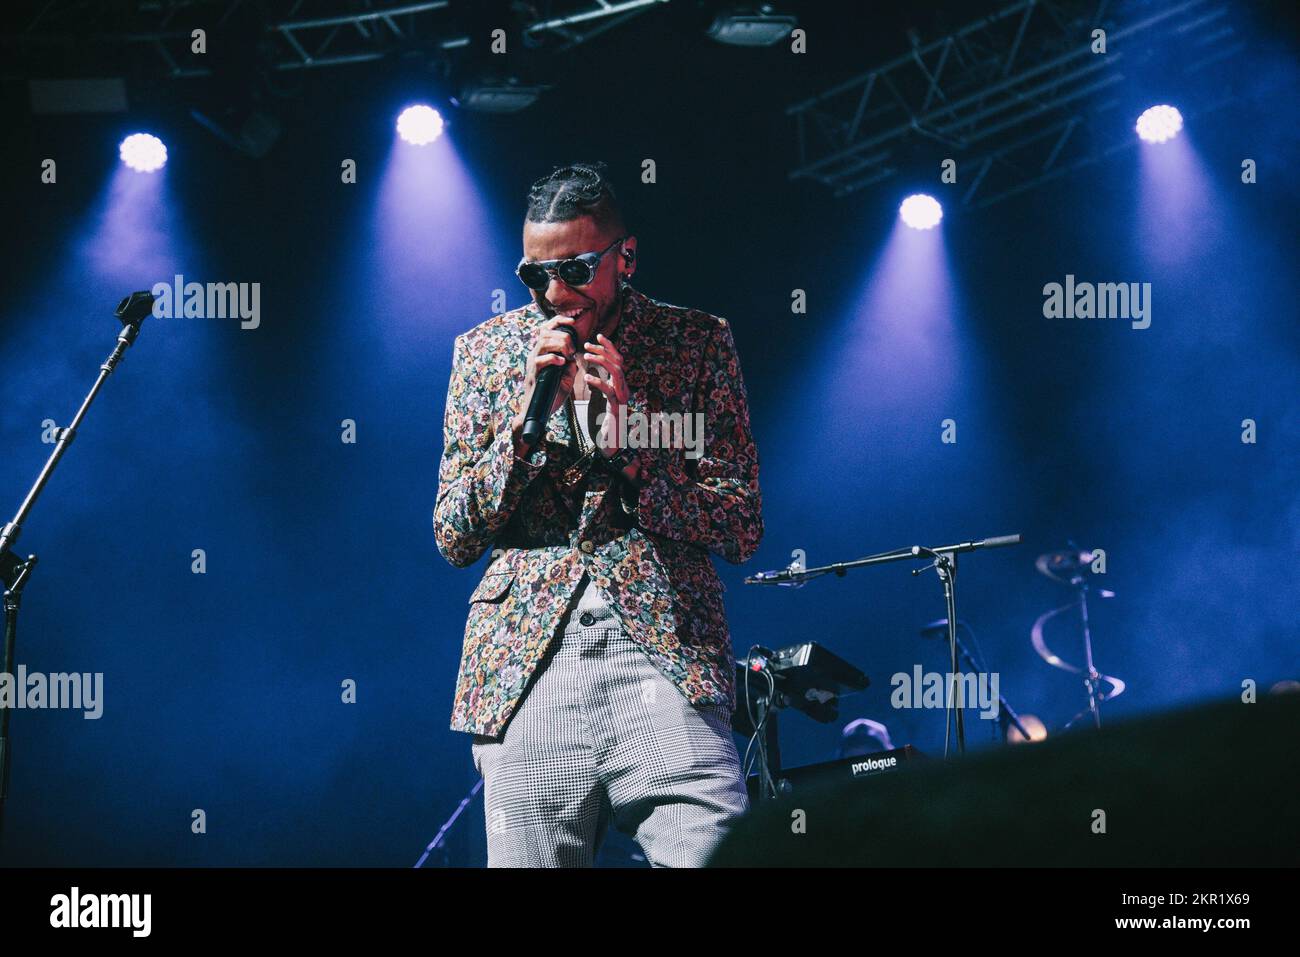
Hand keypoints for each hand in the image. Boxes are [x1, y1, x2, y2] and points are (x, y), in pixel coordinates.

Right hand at [512, 316, 578, 454]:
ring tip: (567, 356)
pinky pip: (539, 360)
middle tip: (572, 350)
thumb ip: (570, 364)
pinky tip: (561, 362)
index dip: (559, 320)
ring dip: (559, 345)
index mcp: (543, 352)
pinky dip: (552, 358)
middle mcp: (535, 354)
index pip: (547, 328)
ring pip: (542, 342)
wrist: (540, 413)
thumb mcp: (566, 376)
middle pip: (545, 332)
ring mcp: (532, 364)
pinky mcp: (532, 374)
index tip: (573, 321)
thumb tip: (576, 355)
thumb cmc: (552, 394)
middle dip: (563, 336)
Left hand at [582, 334, 644, 484]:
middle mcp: (624, 388)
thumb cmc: (604, 422)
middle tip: (587, 344)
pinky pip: (609, 390)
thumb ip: (597, 383)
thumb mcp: (599, 398)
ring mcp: (622, 397)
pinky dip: (598, 381)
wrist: (611, 443)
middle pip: (619, 362)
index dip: (609, 346)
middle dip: (604, 350)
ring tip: (585, 355)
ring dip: (602, 361)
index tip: (598, 336)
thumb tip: (587, 367)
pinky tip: (586, 376)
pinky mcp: (616, 407)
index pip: (618, 359)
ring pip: (617, 372)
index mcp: (620, 384)